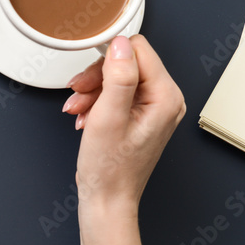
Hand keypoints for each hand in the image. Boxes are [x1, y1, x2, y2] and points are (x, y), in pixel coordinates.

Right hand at [62, 35, 185, 215]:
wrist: (107, 199)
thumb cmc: (110, 169)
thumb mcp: (108, 117)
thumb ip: (118, 77)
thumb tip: (121, 44)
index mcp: (166, 96)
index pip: (138, 49)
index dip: (107, 59)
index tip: (87, 77)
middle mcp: (165, 99)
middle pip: (126, 62)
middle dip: (96, 77)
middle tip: (78, 95)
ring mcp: (153, 108)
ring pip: (116, 77)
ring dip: (91, 90)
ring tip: (78, 110)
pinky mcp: (140, 115)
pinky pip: (115, 92)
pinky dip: (95, 101)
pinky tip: (85, 117)